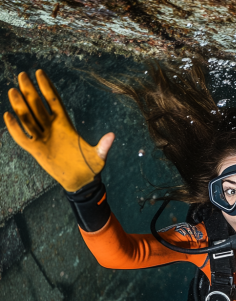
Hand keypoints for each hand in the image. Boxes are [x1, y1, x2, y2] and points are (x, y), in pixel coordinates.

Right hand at [3, 69, 114, 191]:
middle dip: (30, 90)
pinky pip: (22, 137)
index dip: (47, 87)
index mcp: (66, 125)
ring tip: (13, 90)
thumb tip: (112, 136)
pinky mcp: (37, 150)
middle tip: (22, 74)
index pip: (54, 101)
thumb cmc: (91, 166)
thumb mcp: (99, 155)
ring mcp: (43, 138)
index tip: (39, 72)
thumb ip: (103, 146)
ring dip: (21, 105)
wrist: (81, 180)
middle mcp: (52, 128)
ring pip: (28, 118)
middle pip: (39, 105)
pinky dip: (15, 128)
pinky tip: (8, 116)